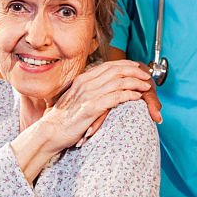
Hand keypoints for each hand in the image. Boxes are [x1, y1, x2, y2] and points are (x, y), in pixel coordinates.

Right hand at [42, 60, 159, 149]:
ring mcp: (88, 95)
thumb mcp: (75, 99)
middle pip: (116, 71)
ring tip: (146, 87)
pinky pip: (115, 97)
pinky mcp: (91, 108)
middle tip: (147, 76)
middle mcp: (86, 84)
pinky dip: (128, 95)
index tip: (137, 67)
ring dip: (135, 83)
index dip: (126, 65)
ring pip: (118, 82)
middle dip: (134, 71)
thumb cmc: (63, 119)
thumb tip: (102, 89)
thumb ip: (88, 91)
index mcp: (83, 79)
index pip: (108, 66)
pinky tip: (136, 97)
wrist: (50, 131)